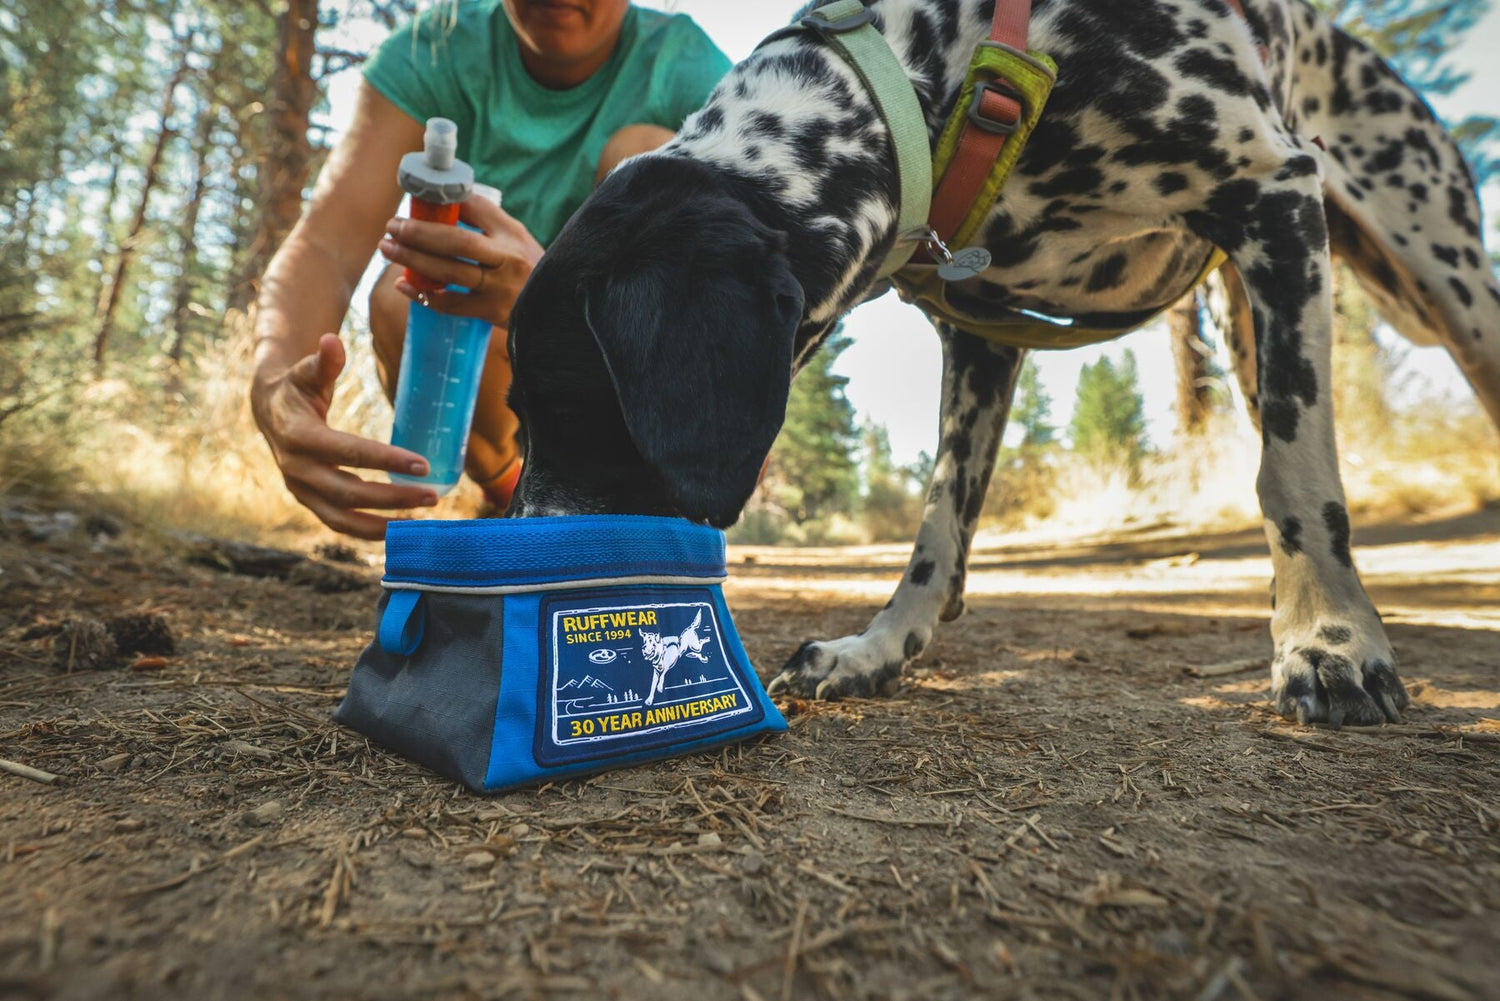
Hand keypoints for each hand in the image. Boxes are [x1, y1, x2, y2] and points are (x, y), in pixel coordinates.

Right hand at [251, 334, 438, 538]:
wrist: (268, 411)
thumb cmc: (296, 387)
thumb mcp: (306, 372)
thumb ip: (323, 361)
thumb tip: (332, 339)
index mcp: (298, 436)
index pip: (349, 452)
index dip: (386, 460)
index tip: (423, 465)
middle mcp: (296, 469)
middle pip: (349, 492)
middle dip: (393, 496)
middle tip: (433, 495)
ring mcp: (300, 490)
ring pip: (342, 518)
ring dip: (384, 523)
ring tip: (422, 520)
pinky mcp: (308, 502)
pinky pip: (339, 524)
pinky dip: (369, 531)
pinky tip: (400, 529)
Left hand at [378, 195, 543, 328]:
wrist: (556, 310)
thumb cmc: (530, 268)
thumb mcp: (517, 238)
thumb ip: (486, 219)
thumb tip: (445, 200)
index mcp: (513, 234)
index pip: (476, 209)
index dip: (444, 202)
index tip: (417, 199)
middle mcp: (507, 259)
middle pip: (457, 242)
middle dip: (419, 232)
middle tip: (392, 226)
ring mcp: (499, 288)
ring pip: (450, 272)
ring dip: (414, 260)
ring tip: (388, 248)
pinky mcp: (491, 312)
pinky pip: (451, 304)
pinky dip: (424, 295)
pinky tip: (404, 285)